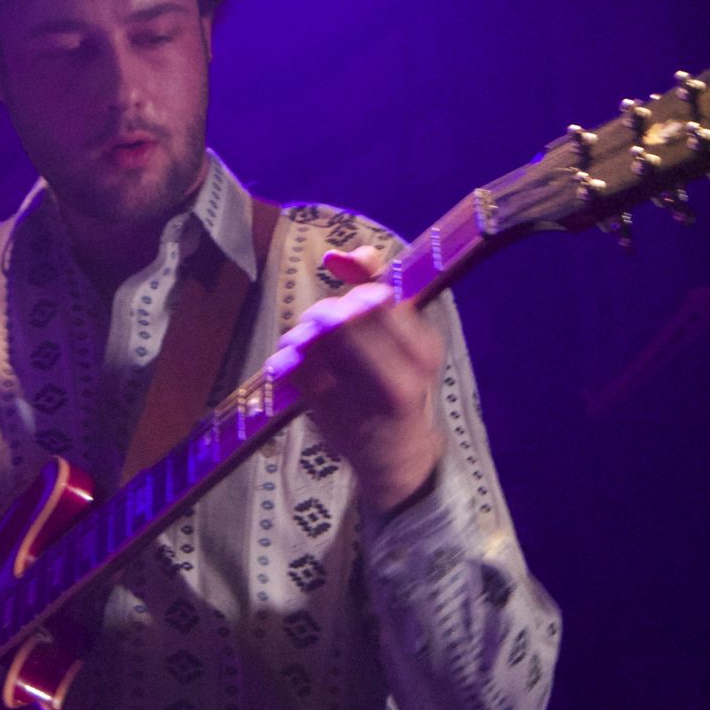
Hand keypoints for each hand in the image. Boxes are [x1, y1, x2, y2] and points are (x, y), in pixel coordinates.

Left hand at [264, 246, 446, 514]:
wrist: (398, 457)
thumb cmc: (402, 387)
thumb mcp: (408, 341)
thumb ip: (378, 291)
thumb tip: (346, 253)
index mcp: (423, 353)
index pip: (375, 301)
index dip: (353, 291)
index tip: (348, 299)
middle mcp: (397, 378)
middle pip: (342, 318)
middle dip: (324, 312)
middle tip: (319, 321)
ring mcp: (362, 401)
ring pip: (315, 342)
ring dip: (302, 334)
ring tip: (304, 340)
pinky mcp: (328, 417)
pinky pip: (296, 371)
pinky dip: (287, 359)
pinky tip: (291, 362)